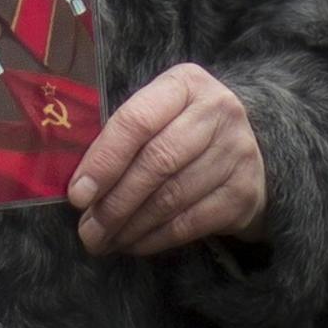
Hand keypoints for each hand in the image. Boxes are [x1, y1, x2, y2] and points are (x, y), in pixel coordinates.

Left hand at [68, 64, 266, 257]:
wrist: (250, 148)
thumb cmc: (184, 127)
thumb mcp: (160, 112)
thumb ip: (124, 134)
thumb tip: (80, 184)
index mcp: (186, 83)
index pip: (137, 120)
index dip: (104, 159)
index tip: (78, 194)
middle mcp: (217, 112)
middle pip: (155, 162)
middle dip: (114, 202)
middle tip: (87, 230)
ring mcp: (236, 153)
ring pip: (171, 197)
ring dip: (130, 225)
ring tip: (103, 240)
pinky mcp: (245, 193)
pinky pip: (191, 223)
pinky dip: (156, 238)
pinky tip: (133, 244)